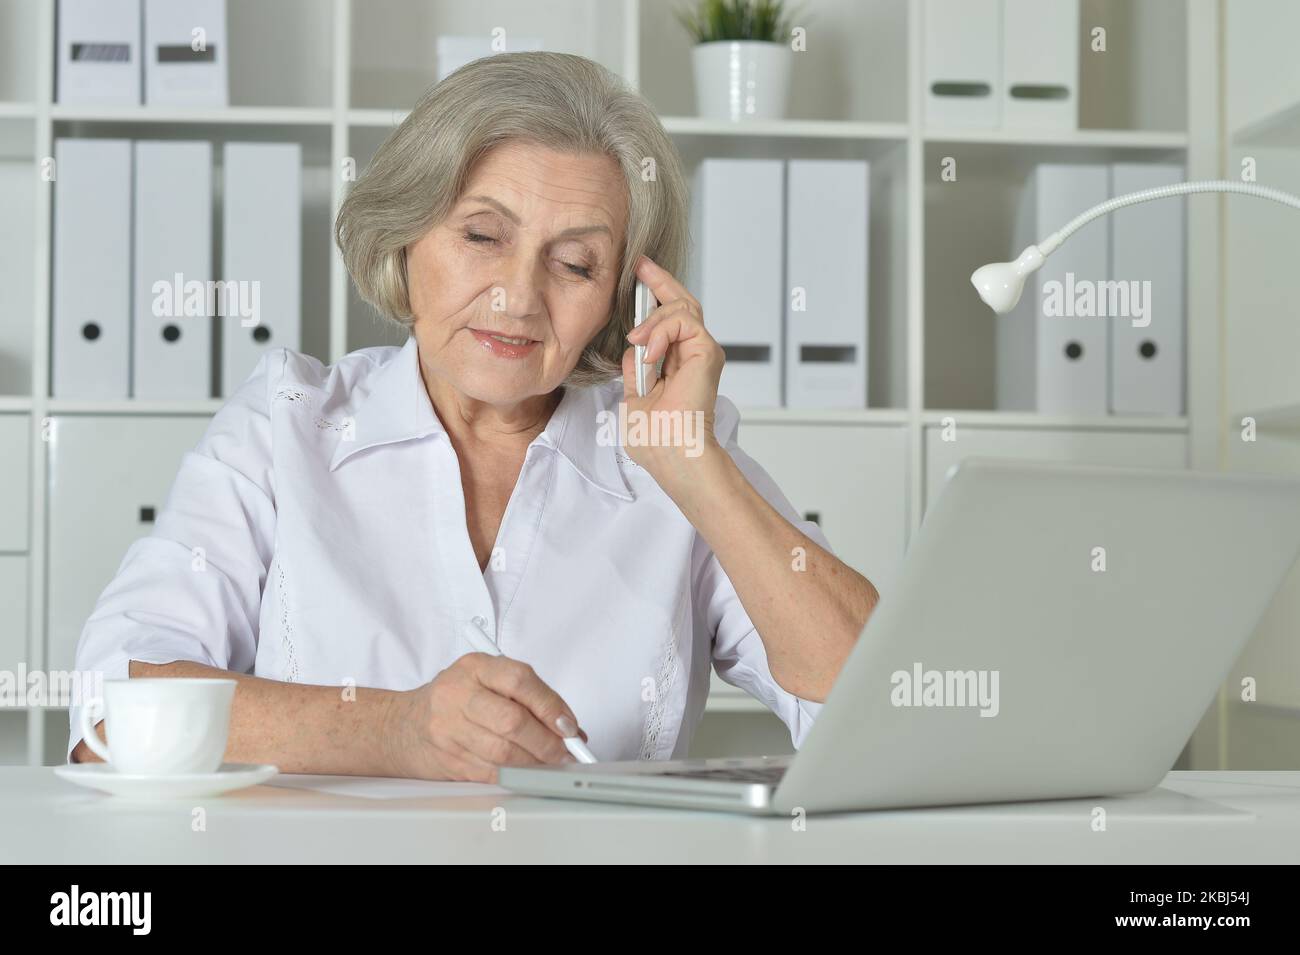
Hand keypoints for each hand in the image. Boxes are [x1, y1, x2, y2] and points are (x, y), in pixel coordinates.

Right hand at [382, 653, 587, 782]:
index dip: (550, 705)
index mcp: (474, 667)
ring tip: (550, 762)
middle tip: (565, 751)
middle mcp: (457, 694)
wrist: (403, 725)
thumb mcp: (485, 679)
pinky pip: (491, 772)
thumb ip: (526, 695)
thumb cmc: (455, 699)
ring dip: (536, 762)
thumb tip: (569, 727)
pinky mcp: (447, 758)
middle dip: (547, 741)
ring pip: (504, 752)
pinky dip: (516, 775)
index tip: (569, 725)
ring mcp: (448, 728)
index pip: (520, 680)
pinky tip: (526, 771)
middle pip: (513, 721)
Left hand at [621, 256, 724, 489]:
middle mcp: (693, 354)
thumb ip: (635, 367)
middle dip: (659, 281)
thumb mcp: (633, 394)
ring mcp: (702, 352)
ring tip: (638, 342)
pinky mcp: (707, 352)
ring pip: (681, 308)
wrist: (671, 453)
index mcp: (676, 364)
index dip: (655, 295)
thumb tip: (634, 347)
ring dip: (652, 320)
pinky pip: (684, 321)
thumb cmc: (656, 437)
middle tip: (641, 265)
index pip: (670, 320)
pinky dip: (662, 331)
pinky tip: (650, 351)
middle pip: (681, 304)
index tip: (638, 276)